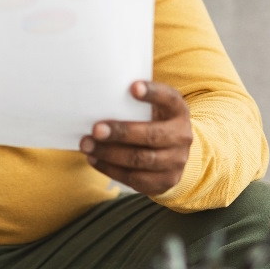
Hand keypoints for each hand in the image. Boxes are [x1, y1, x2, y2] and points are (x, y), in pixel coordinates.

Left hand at [80, 81, 192, 195]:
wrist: (174, 153)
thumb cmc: (153, 122)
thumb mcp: (154, 108)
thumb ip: (134, 103)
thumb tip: (98, 97)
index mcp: (178, 111)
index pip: (169, 99)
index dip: (153, 93)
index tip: (133, 87)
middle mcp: (182, 136)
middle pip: (152, 135)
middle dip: (121, 133)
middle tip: (96, 129)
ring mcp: (176, 161)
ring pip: (141, 160)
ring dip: (109, 153)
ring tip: (87, 145)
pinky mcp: (165, 181)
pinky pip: (134, 178)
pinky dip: (110, 169)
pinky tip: (94, 159)